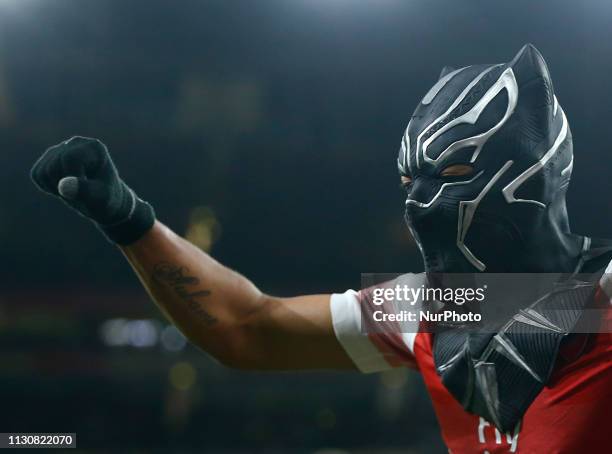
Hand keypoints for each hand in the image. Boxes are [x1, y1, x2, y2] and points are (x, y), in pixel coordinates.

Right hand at [31, 136, 154, 243]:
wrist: (102, 200)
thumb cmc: (107, 198)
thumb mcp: (101, 197)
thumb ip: (85, 191)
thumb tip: (64, 186)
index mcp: (94, 147)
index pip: (70, 158)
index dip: (74, 177)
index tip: (88, 188)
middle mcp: (76, 143)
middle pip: (54, 165)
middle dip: (65, 184)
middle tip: (82, 191)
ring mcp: (60, 149)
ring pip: (43, 170)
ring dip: (56, 187)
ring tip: (75, 189)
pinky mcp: (49, 158)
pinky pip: (36, 174)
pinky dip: (47, 186)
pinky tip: (64, 187)